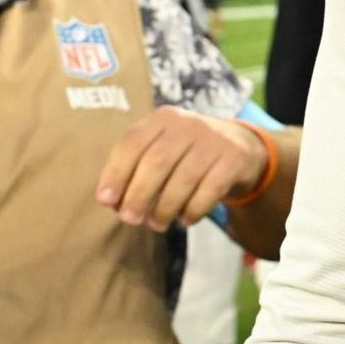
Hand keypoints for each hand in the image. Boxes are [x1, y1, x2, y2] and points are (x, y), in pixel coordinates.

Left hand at [96, 106, 267, 230]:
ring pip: (183, 179)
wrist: (238, 146)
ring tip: (156, 224)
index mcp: (162, 119)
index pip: (132, 142)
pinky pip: (210, 190)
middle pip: (157, 162)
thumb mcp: (160, 149)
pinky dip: (193, 210)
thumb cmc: (185, 154)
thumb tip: (111, 200)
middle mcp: (188, 124)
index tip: (106, 200)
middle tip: (130, 219)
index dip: (115, 172)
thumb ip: (135, 169)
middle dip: (139, 195)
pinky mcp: (234, 159)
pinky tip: (185, 220)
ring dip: (165, 208)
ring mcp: (214, 140)